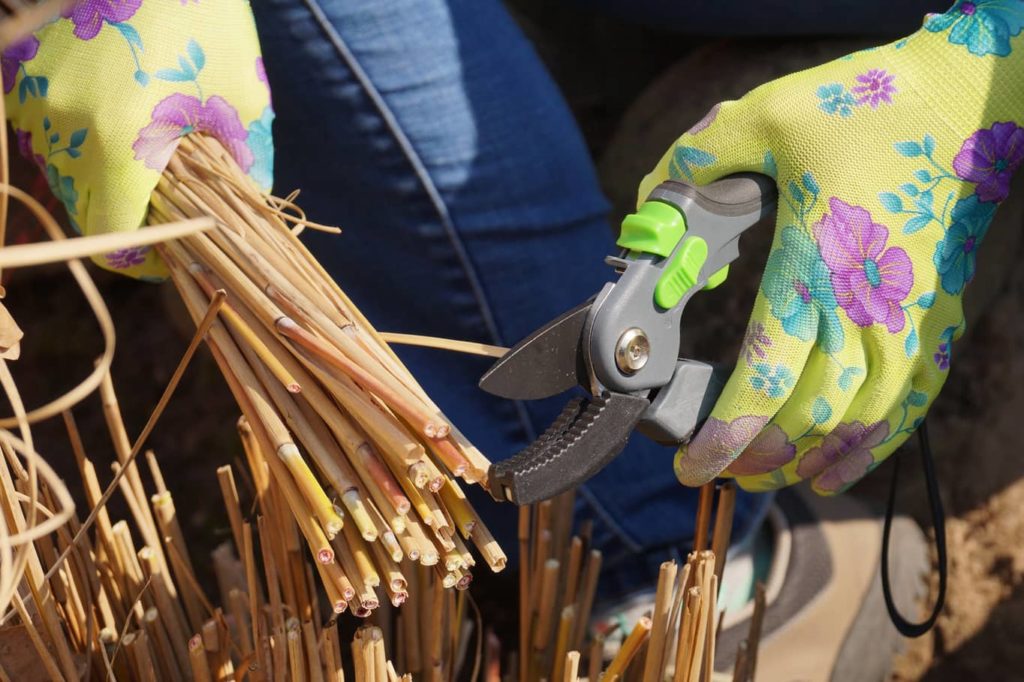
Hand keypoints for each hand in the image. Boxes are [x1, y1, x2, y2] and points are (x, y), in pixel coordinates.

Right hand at [3, 0, 272, 278]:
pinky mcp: (20, 75)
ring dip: (104, 185)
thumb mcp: (243, 107)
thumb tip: (246, 228)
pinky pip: (47, 136)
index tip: (174, 257)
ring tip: (150, 166)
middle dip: (131, 224)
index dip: (144, 260)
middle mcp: (64, 125)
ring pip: (64, 176)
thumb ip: (245, 175)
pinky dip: (81, 147)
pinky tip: (119, 130)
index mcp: (119, 140)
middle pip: (88, 212)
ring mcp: (35, 99)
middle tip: (171, 216)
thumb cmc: (211, 29)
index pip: (114, 237)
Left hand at [640, 2, 1023, 493]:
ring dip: (809, 462)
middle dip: (757, 459)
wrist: (965, 101)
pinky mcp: (936, 318)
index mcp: (817, 261)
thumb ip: (700, 157)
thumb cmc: (866, 108)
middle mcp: (867, 303)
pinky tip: (836, 470)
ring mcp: (909, 317)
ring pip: (861, 421)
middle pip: (812, 415)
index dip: (729, 433)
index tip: (691, 463)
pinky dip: (872, 446)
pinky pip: (910, 405)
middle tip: (712, 474)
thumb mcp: (767, 114)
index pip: (769, 374)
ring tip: (761, 480)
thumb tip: (649, 203)